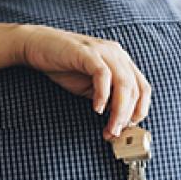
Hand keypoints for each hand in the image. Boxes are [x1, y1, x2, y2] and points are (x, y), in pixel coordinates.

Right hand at [14, 25, 151, 140]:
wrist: (37, 46)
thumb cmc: (63, 67)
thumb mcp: (90, 86)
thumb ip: (107, 98)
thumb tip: (120, 121)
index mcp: (121, 61)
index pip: (143, 88)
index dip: (140, 111)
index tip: (128, 129)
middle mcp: (117, 53)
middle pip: (135, 88)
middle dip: (127, 116)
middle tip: (115, 133)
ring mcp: (103, 50)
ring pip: (124, 83)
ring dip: (119, 111)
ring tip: (109, 127)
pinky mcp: (87, 52)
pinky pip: (103, 74)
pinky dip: (103, 95)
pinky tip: (96, 109)